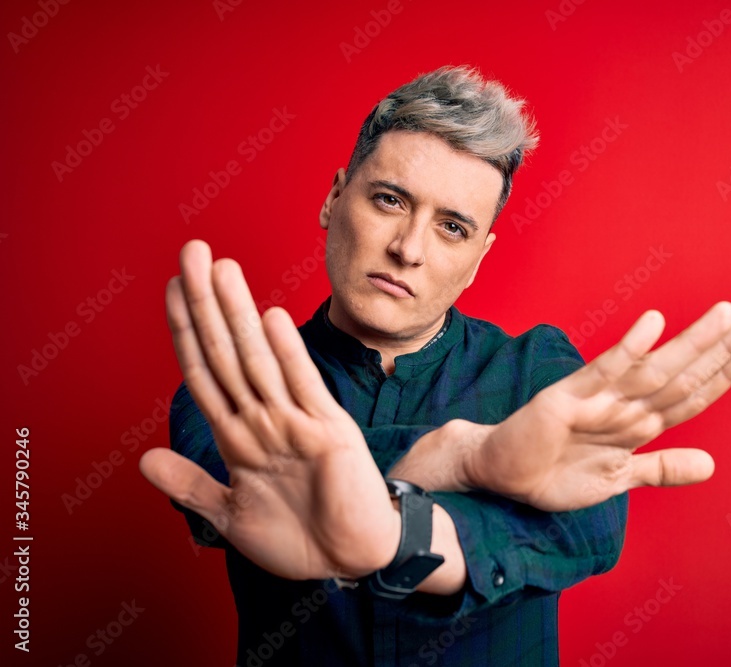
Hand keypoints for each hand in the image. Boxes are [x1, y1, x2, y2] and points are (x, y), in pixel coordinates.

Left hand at [139, 240, 398, 579]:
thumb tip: (144, 459)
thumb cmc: (297, 537)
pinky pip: (303, 388)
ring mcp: (296, 422)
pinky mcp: (329, 433)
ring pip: (256, 361)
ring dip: (236, 315)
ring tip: (220, 270)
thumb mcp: (230, 516)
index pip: (204, 371)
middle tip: (191, 251)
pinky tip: (268, 319)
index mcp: (239, 437)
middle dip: (205, 303)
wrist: (352, 558)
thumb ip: (191, 486)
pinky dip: (285, 355)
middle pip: (225, 352)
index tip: (171, 287)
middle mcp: (265, 420)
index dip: (185, 329)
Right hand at [463, 301, 730, 510]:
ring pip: (655, 369)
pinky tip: (653, 324)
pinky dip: (628, 350)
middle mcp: (625, 404)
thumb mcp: (618, 479)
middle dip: (723, 344)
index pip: (693, 392)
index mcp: (639, 422)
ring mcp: (597, 399)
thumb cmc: (556, 471)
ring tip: (726, 314)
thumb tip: (711, 465)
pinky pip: (602, 372)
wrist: (501, 475)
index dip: (726, 370)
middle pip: (684, 372)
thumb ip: (662, 468)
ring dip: (692, 342)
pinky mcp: (566, 398)